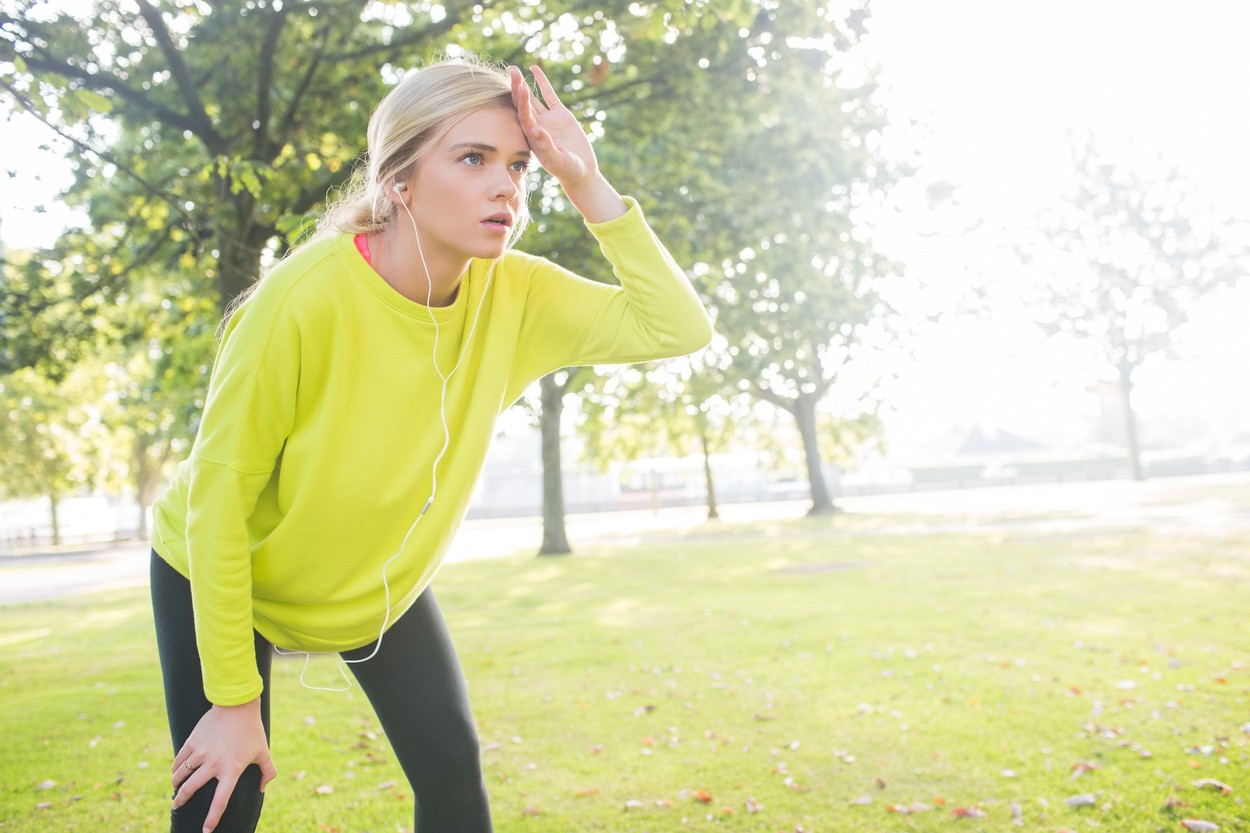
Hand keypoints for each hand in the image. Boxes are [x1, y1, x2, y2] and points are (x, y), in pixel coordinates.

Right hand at [171, 698, 275, 832]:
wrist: (237, 705)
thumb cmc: (252, 730)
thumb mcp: (264, 752)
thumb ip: (268, 772)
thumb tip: (262, 789)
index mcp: (232, 770)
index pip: (220, 801)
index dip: (212, 818)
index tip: (205, 831)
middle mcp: (214, 764)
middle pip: (191, 789)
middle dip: (181, 801)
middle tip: (177, 806)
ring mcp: (201, 752)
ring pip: (181, 775)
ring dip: (176, 784)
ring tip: (175, 788)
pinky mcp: (192, 742)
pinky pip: (179, 760)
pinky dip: (175, 768)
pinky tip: (175, 771)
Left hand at [510, 64, 626, 223]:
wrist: (581, 172)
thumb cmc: (568, 170)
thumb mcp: (558, 160)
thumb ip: (547, 146)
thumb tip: (536, 129)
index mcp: (532, 137)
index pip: (523, 117)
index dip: (521, 103)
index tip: (521, 88)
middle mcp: (536, 126)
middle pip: (522, 105)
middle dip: (516, 89)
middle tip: (512, 70)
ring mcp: (547, 119)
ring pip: (532, 98)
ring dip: (522, 84)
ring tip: (514, 69)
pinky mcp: (560, 115)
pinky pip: (549, 95)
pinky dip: (542, 83)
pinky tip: (534, 69)